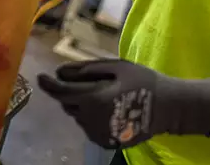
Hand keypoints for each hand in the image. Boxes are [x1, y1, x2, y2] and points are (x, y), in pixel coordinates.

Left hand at [37, 59, 209, 148]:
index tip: (40, 76)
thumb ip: (86, 70)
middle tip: (92, 83)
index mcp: (94, 99)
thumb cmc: (143, 82)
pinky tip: (110, 109)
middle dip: (72, 92)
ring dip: (82, 105)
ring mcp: (99, 134)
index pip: (61, 92)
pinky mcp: (105, 142)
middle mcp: (92, 120)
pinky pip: (88, 126)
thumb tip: (60, 72)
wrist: (169, 108)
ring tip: (106, 95)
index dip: (48, 84)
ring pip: (78, 116)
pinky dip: (92, 116)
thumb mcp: (116, 68)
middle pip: (68, 104)